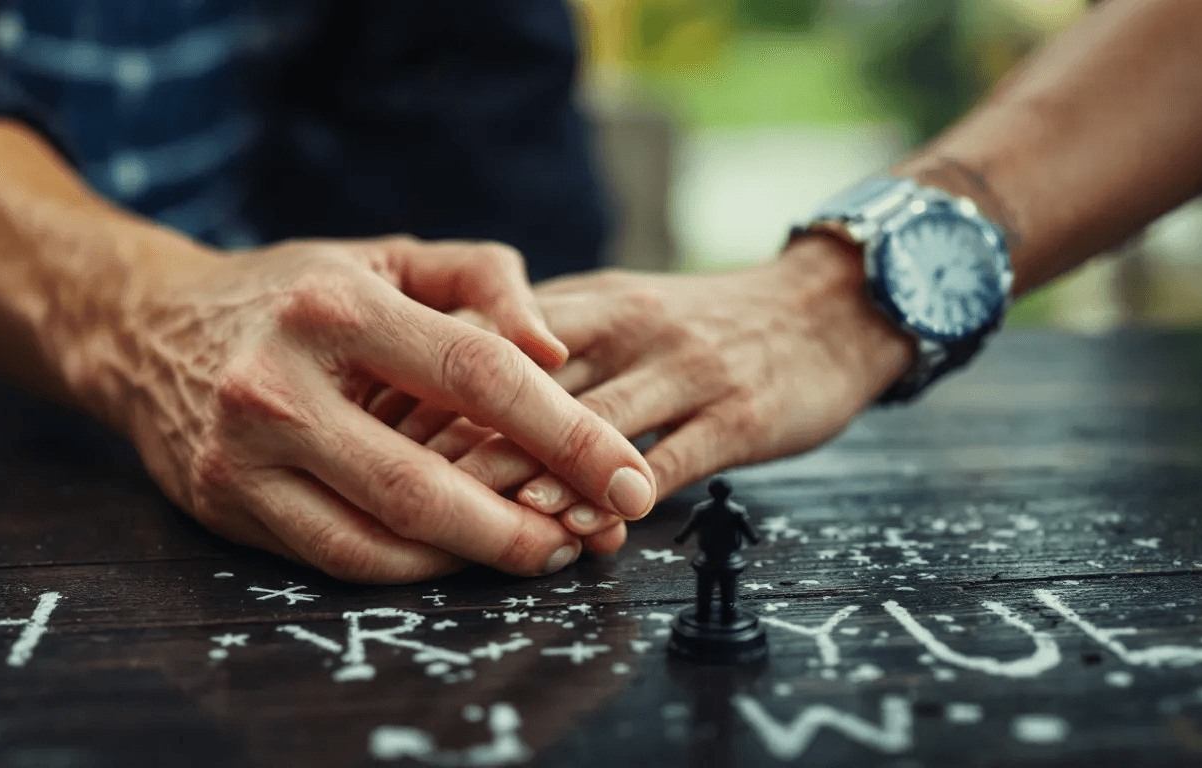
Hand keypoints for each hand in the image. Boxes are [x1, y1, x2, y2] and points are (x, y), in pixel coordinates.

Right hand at [89, 235, 656, 582]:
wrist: (146, 327)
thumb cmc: (294, 290)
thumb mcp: (387, 256)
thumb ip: (483, 280)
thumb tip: (557, 353)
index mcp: (334, 306)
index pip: (477, 374)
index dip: (567, 430)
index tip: (629, 471)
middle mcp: (279, 384)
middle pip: (426, 481)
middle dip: (529, 521)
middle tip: (600, 535)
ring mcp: (242, 454)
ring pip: (381, 536)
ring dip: (477, 557)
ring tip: (545, 549)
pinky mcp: (224, 504)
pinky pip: (337, 558)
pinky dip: (413, 567)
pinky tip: (462, 555)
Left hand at [404, 236, 913, 536]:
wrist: (828, 310)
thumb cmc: (708, 323)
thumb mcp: (624, 308)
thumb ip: (551, 341)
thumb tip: (453, 382)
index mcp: (593, 302)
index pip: (495, 337)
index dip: (431, 382)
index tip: (373, 427)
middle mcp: (631, 327)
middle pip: (529, 380)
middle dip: (459, 431)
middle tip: (396, 478)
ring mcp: (687, 369)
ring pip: (593, 421)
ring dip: (530, 468)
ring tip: (472, 510)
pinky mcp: (739, 414)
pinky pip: (669, 457)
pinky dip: (618, 491)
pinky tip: (580, 524)